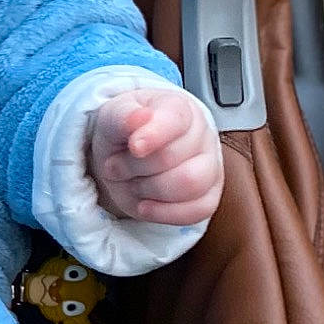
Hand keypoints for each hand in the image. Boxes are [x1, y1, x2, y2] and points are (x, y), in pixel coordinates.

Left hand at [88, 87, 222, 226]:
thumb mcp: (113, 117)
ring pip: (190, 185)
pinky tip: (144, 205)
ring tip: (132, 182)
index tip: (134, 147)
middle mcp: (202, 136)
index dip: (153, 135)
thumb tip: (139, 117)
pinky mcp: (208, 197)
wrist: (127, 156)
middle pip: (173, 157)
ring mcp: (210, 167)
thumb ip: (124, 116)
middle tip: (115, 165)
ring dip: (149, 190)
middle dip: (134, 167)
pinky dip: (163, 213)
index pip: (176, 121)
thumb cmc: (125, 132)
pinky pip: (196, 212)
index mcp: (181, 109)